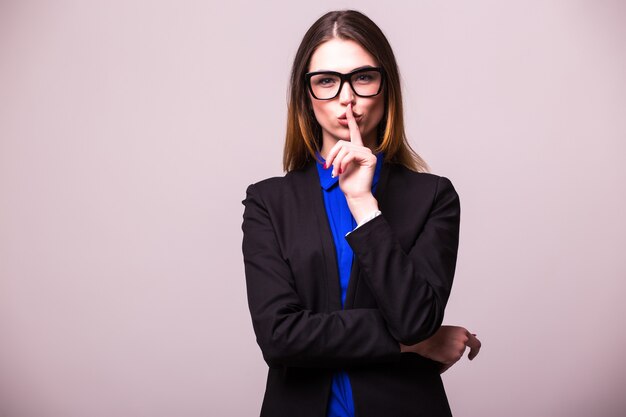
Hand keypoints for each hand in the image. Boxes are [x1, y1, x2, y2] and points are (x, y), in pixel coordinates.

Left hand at [324, 103, 378, 222]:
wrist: (355, 195)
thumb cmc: (348, 183)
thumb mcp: (340, 166)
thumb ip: (340, 155)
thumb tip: (336, 150)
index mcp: (357, 149)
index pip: (354, 132)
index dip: (351, 119)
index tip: (348, 107)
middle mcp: (364, 149)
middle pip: (342, 143)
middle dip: (332, 156)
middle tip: (329, 168)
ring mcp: (368, 153)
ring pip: (345, 149)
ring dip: (336, 162)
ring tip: (336, 173)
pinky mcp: (369, 158)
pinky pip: (350, 154)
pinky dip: (342, 163)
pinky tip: (342, 172)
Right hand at [400, 325, 480, 373]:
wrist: (422, 337)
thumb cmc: (431, 332)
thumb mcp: (448, 330)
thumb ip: (460, 335)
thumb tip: (473, 336)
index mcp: (462, 332)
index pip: (476, 344)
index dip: (474, 351)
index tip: (471, 356)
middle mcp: (463, 341)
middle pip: (461, 351)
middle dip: (453, 352)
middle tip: (442, 348)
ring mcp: (459, 349)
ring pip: (455, 357)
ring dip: (447, 356)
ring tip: (437, 349)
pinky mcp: (453, 357)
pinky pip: (449, 364)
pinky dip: (442, 363)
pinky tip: (436, 356)